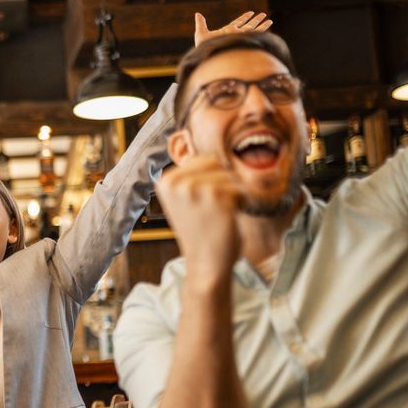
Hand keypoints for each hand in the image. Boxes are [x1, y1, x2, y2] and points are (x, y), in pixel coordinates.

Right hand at [156, 157, 243, 284]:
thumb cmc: (201, 231)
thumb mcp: (184, 200)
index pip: (202, 160)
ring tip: (220, 214)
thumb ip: (189, 175)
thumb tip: (195, 143)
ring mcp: (196, 189)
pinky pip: (240, 188)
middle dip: (223, 184)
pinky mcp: (217, 196)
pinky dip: (242, 202)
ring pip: (230, 176)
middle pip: (217, 164)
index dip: (212, 180)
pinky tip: (229, 218)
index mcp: (165, 181)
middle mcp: (177, 183)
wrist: (207, 264)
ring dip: (234, 194)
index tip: (204, 204)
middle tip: (214, 210)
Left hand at [194, 11, 271, 46]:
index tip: (250, 12)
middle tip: (263, 14)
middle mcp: (236, 34)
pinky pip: (255, 33)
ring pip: (254, 29)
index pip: (237, 23)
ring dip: (262, 24)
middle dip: (256, 20)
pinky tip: (269, 23)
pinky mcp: (244, 38)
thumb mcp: (201, 33)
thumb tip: (197, 14)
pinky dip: (263, 29)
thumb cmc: (204, 47)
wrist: (210, 54)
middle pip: (248, 25)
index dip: (244, 18)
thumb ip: (200, 23)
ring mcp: (241, 36)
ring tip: (270, 19)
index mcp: (227, 31)